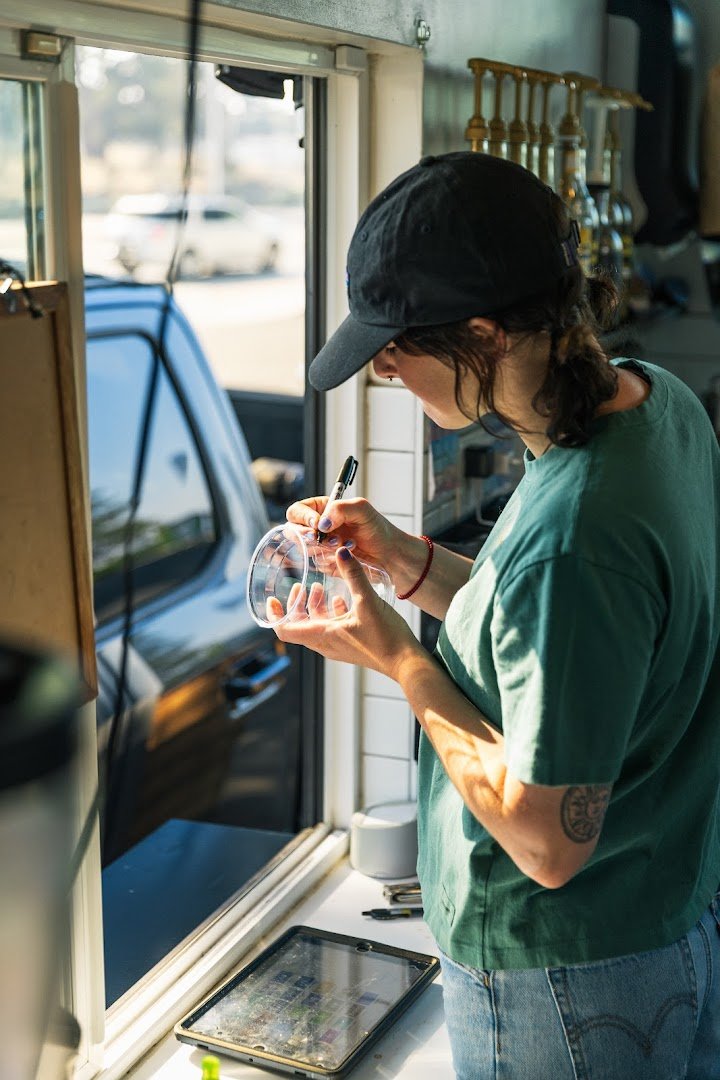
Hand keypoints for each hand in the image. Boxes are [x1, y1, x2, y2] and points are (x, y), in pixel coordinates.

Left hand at [267, 546, 423, 679]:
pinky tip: (341, 599)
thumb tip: (341, 551)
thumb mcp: (367, 601)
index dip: (275, 615)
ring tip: (320, 588)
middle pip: (298, 626)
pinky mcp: (350, 645)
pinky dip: (331, 613)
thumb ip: (353, 575)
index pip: (285, 631)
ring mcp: (337, 646)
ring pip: (316, 626)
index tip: (273, 599)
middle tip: (300, 586)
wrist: (405, 662)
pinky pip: (332, 629)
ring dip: (315, 607)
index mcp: (323, 636)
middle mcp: (325, 644)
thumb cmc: (386, 638)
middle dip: (296, 605)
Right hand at [285, 496, 398, 573]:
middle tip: (331, 539)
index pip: (297, 511)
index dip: (303, 518)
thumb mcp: (362, 509)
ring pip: (305, 549)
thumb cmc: (378, 529)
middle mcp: (318, 527)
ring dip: (325, 548)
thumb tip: (321, 523)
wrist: (390, 555)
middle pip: (293, 531)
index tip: (318, 525)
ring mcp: (319, 546)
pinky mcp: (325, 562)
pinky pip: (317, 563)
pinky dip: (331, 560)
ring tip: (348, 544)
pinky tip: (348, 555)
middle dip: (310, 537)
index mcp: (322, 509)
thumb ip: (340, 509)